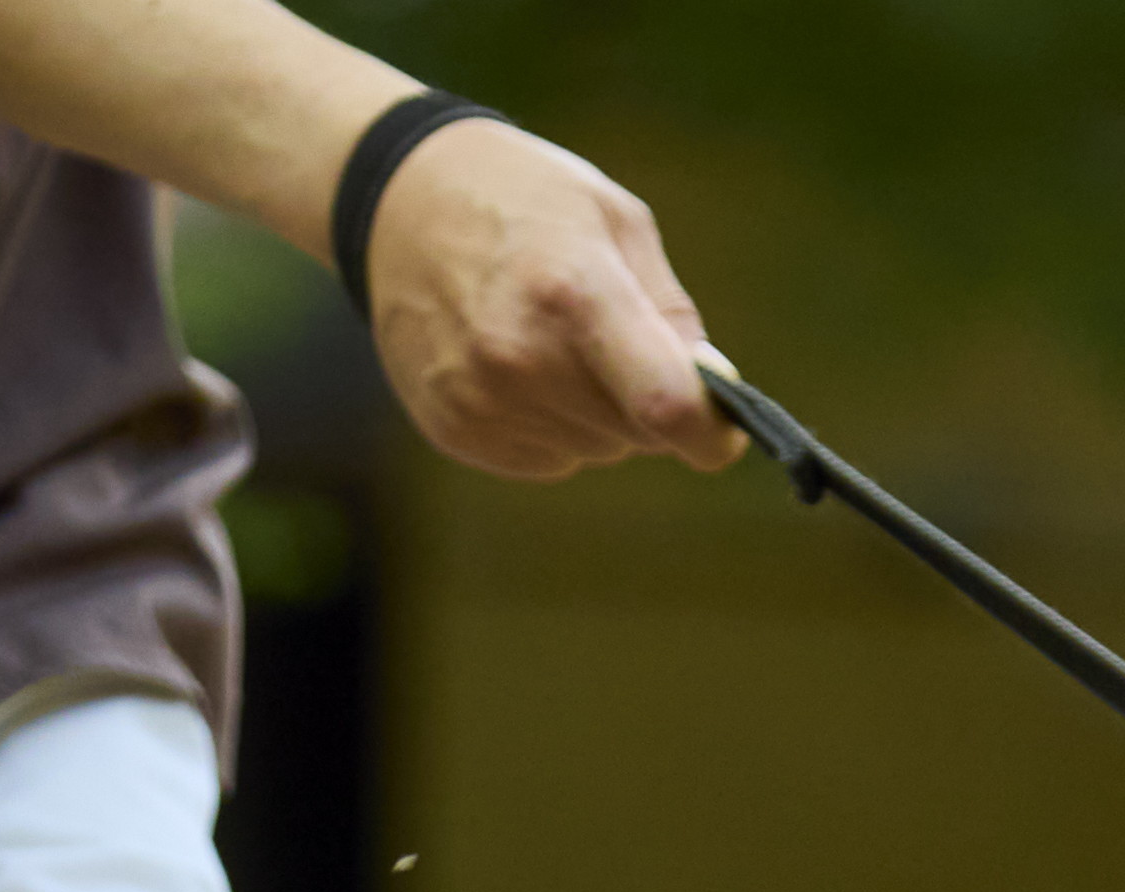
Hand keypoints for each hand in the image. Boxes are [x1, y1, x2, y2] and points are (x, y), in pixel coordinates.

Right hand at [357, 120, 731, 481]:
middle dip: (648, 401)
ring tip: (553, 338)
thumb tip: (713, 392)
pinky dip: (552, 424)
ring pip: (596, 449)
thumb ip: (671, 314)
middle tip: (611, 335)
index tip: (722, 427)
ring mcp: (481, 400)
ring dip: (598, 412)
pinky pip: (548, 458)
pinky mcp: (454, 430)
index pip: (667, 405)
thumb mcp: (616, 222)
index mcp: (574, 291)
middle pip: (638, 434)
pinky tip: (519, 365)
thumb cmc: (526, 201)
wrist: (402, 204)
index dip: (711, 431)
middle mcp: (521, 356)